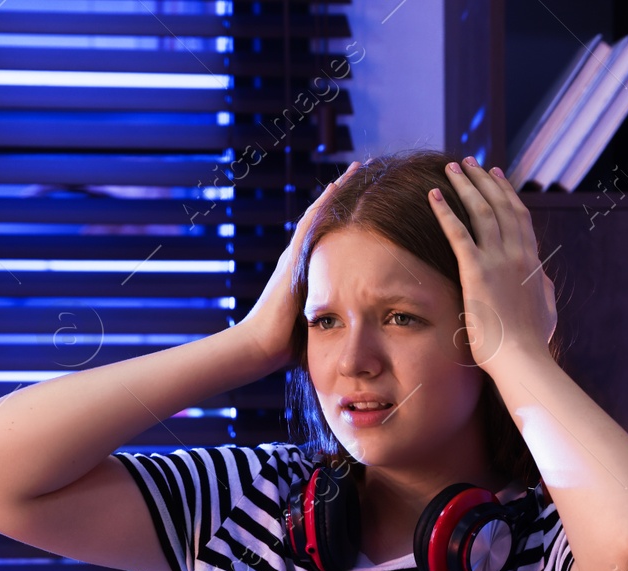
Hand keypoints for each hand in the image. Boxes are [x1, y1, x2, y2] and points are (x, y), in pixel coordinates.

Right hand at [237, 160, 359, 372]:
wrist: (260, 346)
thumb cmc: (287, 344)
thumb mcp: (319, 325)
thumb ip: (336, 318)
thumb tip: (362, 326)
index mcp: (306, 272)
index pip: (329, 237)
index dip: (346, 217)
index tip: (367, 198)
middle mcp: (299, 258)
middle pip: (324, 218)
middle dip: (343, 195)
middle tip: (363, 168)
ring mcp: (294, 256)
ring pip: (318, 215)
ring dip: (337, 192)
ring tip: (356, 169)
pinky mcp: (292, 259)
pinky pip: (309, 226)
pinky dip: (323, 206)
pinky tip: (336, 188)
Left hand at [427, 157, 557, 367]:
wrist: (524, 359)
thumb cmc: (532, 344)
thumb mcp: (546, 310)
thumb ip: (544, 289)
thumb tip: (544, 278)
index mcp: (533, 262)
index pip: (519, 217)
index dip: (505, 193)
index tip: (495, 176)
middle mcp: (518, 254)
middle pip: (500, 205)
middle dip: (482, 180)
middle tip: (468, 162)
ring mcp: (499, 261)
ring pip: (481, 211)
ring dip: (464, 186)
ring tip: (450, 168)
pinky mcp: (478, 272)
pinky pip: (458, 233)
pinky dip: (445, 211)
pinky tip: (433, 195)